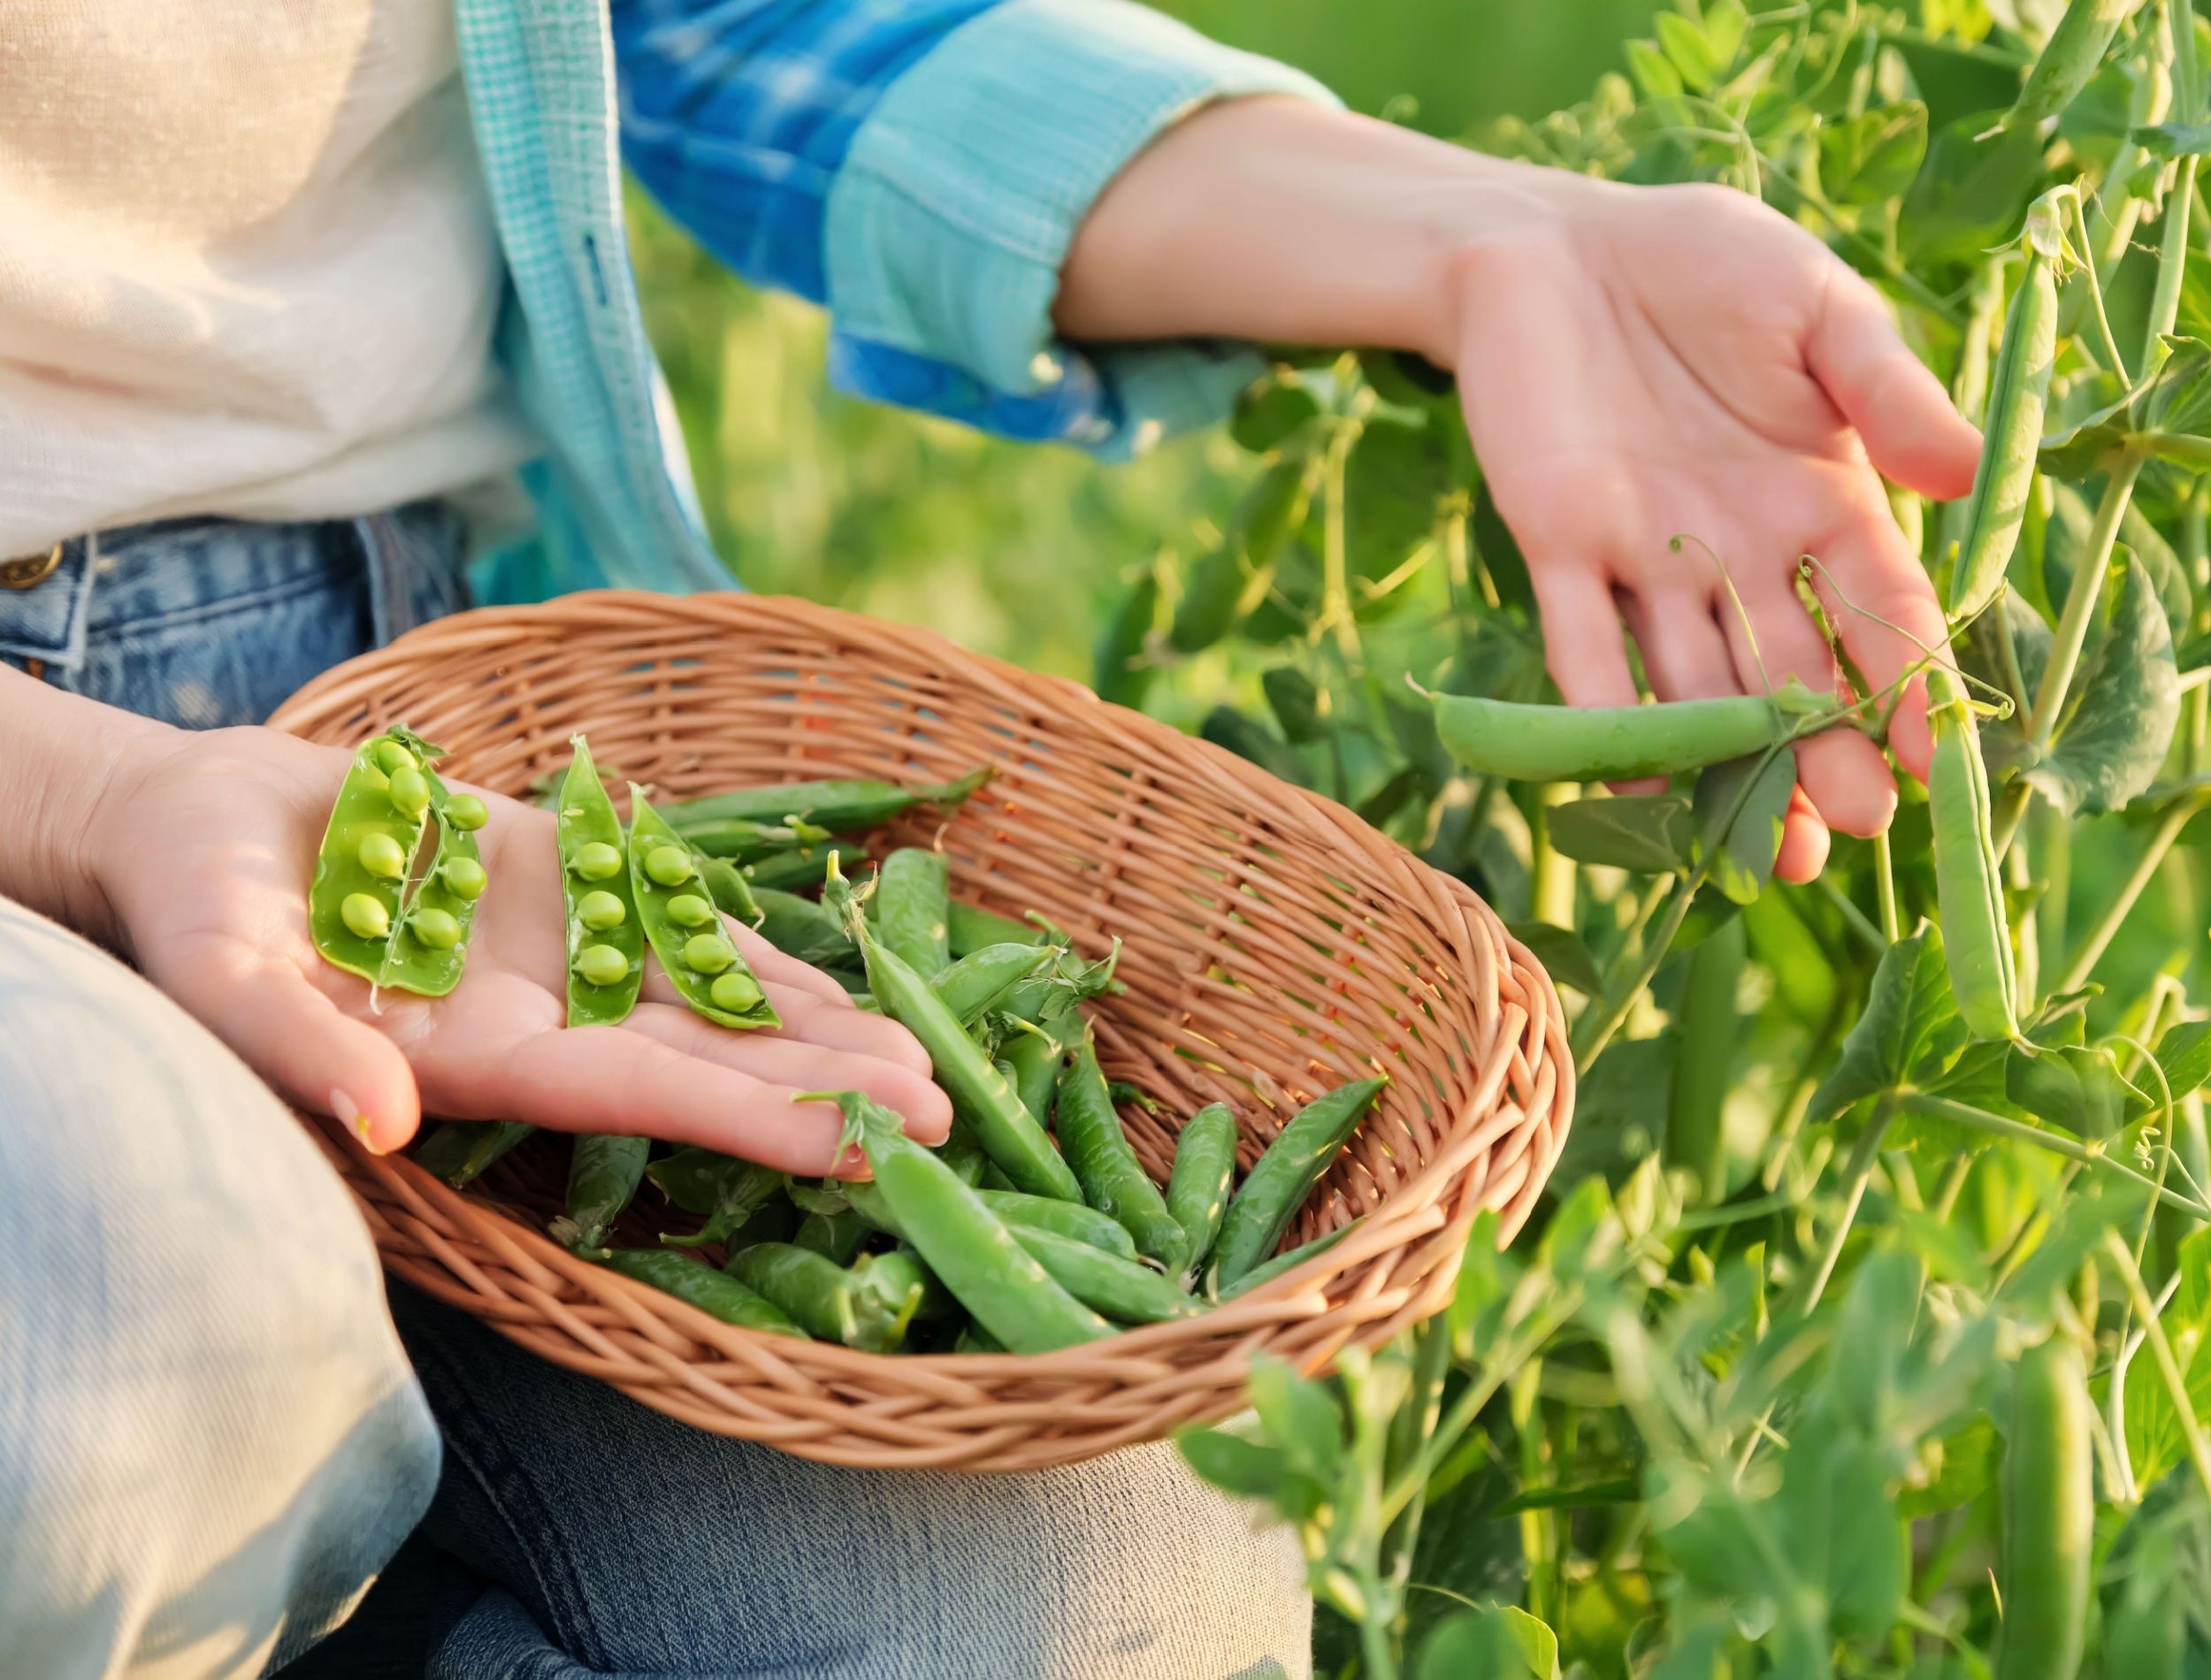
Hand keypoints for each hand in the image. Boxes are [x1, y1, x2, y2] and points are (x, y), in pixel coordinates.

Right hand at [82, 724, 950, 1167]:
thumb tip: (387, 1120)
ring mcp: (571, 958)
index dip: (750, 1121)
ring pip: (719, 1004)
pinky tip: (853, 985)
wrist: (203, 827)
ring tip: (934, 1065)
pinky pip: (690, 927)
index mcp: (480, 1060)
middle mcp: (547, 1023)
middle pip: (710, 1066)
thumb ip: (302, 1049)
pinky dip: (770, 956)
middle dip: (825, 1093)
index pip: (639, 1102)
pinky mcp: (577, 887)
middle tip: (949, 1121)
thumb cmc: (194, 910)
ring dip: (823, 1036)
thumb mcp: (224, 977)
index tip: (861, 1150)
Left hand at [1057, 100, 1982, 879]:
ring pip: (1694, 682)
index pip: (1878, 605)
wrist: (1554, 244)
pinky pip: (1582, 646)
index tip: (1929, 757)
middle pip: (1789, 671)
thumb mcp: (1815, 307)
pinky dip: (1604, 715)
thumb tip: (1960, 474)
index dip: (1906, 679)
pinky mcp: (1556, 548)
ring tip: (1768, 851)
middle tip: (1854, 836)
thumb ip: (1882, 388)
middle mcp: (1737, 549)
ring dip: (1728, 765)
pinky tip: (1636, 787)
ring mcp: (1645, 558)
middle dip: (1821, 753)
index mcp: (1817, 496)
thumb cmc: (1700, 263)